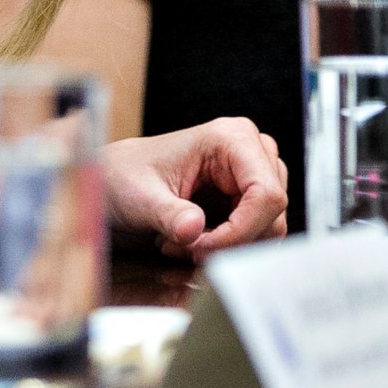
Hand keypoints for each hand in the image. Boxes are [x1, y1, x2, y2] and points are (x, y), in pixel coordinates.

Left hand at [106, 118, 287, 259]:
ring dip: (227, 246)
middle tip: (186, 249)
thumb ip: (168, 213)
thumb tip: (193, 228)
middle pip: (271, 216)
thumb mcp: (139, 196)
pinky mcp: (249, 197)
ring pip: (267, 229)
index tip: (202, 249)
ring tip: (183, 243)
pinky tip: (192, 242)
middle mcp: (251, 151)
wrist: (116, 180)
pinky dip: (227, 247)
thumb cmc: (124, 176)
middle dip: (230, 242)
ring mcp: (254, 174)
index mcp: (230, 137)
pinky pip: (256, 234)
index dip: (241, 231)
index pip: (266, 195)